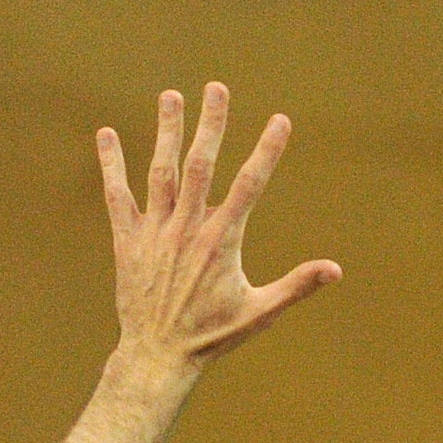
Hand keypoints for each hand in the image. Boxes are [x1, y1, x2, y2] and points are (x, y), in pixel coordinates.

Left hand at [98, 84, 338, 375]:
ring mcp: (156, 231)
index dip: (266, 151)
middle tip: (217, 87)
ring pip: (161, 171)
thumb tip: (336, 270)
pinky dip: (112, 164)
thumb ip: (297, 286)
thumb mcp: (260, 312)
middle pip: (201, 165)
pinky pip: (117, 194)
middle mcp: (188, 228)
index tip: (280, 121)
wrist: (158, 354)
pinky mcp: (128, 240)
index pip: (249, 186)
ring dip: (166, 131)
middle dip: (211, 124)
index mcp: (222, 242)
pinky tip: (107, 134)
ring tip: (171, 96)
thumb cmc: (213, 335)